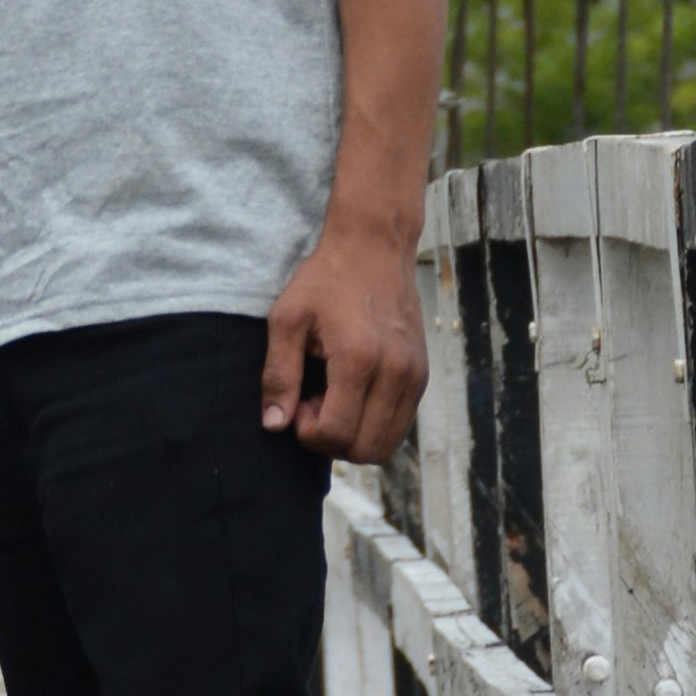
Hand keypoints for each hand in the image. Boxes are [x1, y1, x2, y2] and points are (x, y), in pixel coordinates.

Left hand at [260, 208, 425, 464]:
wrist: (374, 246)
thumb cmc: (326, 279)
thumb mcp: (288, 319)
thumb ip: (279, 375)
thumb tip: (274, 425)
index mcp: (359, 359)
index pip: (336, 433)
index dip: (309, 433)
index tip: (299, 404)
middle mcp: (396, 373)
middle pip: (365, 449)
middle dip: (332, 440)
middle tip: (314, 402)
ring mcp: (415, 375)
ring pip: (386, 445)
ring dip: (354, 436)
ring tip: (334, 398)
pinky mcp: (422, 374)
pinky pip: (399, 424)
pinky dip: (373, 424)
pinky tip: (354, 392)